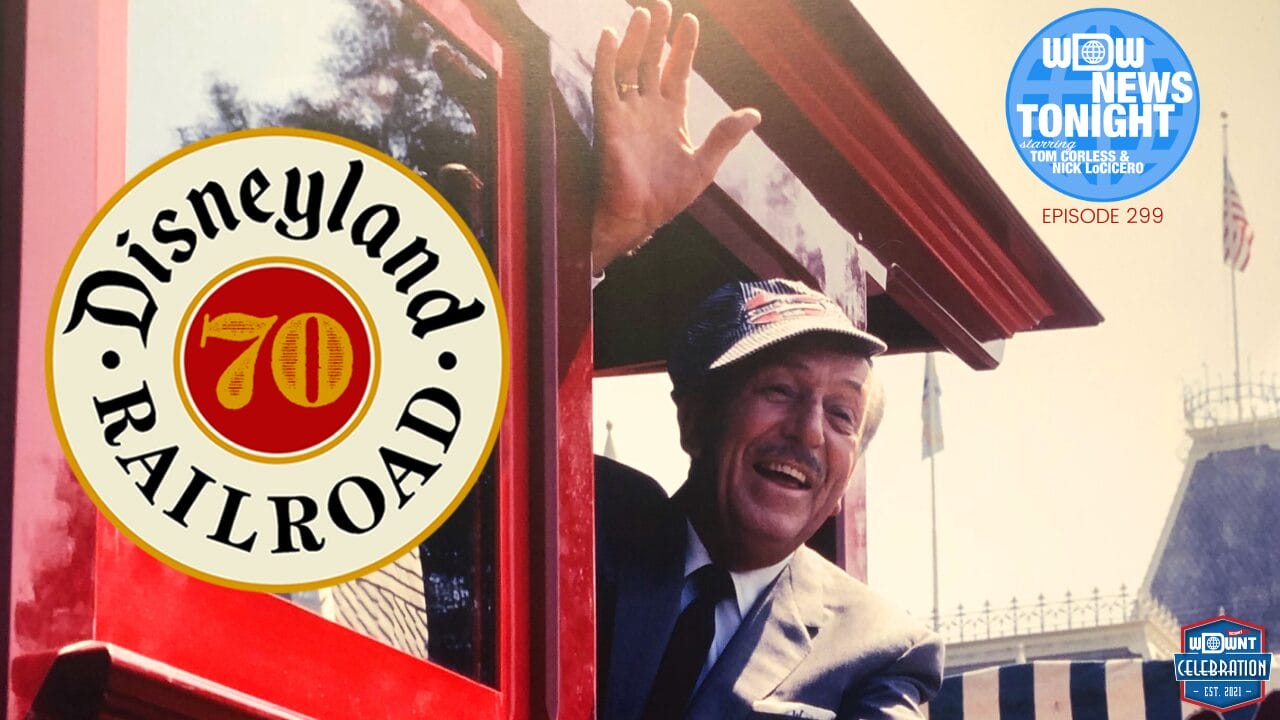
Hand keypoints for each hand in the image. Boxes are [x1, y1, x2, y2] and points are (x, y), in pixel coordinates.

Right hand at [591, 1, 760, 274]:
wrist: (639, 218)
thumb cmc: (668, 198)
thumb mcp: (704, 164)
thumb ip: (725, 136)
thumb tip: (754, 113)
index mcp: (671, 116)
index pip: (677, 72)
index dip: (683, 47)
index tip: (690, 21)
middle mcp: (647, 109)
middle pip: (651, 62)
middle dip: (657, 34)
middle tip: (662, 4)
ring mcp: (627, 113)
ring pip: (629, 66)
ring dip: (635, 39)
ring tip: (643, 13)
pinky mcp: (608, 121)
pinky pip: (605, 84)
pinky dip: (606, 59)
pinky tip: (610, 35)